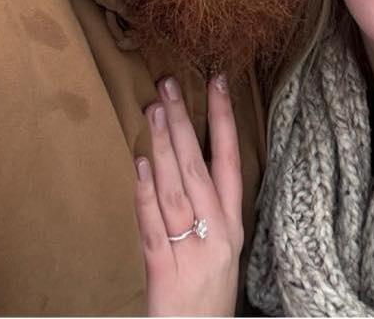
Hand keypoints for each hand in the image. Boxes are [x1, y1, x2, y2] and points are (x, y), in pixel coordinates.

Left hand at [135, 74, 242, 316]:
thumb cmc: (207, 293)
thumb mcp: (221, 245)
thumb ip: (208, 206)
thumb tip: (185, 155)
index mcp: (233, 222)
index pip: (232, 160)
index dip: (225, 119)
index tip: (217, 81)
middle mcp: (217, 232)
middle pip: (200, 168)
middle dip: (185, 123)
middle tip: (170, 85)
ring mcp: (192, 252)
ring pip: (177, 190)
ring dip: (164, 147)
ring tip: (153, 110)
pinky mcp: (165, 274)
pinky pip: (154, 227)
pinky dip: (146, 195)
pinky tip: (141, 165)